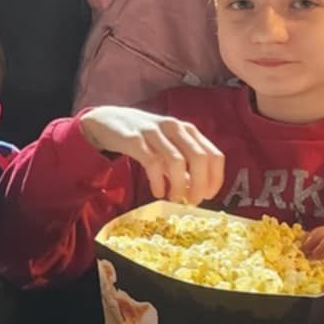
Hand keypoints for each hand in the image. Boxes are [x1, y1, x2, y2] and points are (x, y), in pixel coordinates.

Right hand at [78, 105, 224, 204]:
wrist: (107, 121)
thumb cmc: (142, 138)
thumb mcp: (167, 148)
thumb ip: (182, 167)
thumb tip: (195, 190)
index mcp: (188, 130)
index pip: (214, 155)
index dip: (215, 178)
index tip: (208, 196)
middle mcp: (175, 128)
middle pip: (200, 158)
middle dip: (200, 184)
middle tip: (193, 201)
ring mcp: (155, 132)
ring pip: (177, 161)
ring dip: (179, 186)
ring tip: (175, 199)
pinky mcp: (135, 139)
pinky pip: (152, 163)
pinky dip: (159, 182)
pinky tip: (158, 192)